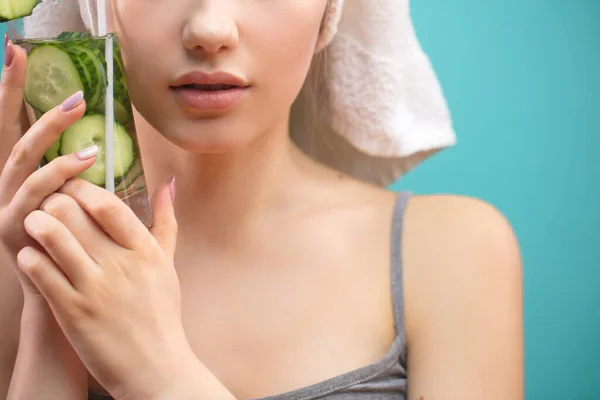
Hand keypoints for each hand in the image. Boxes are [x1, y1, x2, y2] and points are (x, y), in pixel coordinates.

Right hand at [0, 41, 93, 296]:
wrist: (64, 294)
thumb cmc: (79, 245)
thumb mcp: (81, 205)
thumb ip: (83, 176)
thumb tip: (101, 147)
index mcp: (24, 176)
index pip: (15, 126)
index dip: (12, 90)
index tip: (17, 53)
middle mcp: (8, 187)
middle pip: (13, 141)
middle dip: (33, 112)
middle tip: (71, 96)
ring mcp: (7, 208)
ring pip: (23, 170)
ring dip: (55, 155)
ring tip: (89, 150)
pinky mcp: (12, 232)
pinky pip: (33, 203)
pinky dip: (55, 185)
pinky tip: (80, 174)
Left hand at [15, 176, 202, 398]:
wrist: (155, 366)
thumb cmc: (161, 312)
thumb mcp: (167, 263)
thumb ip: (166, 220)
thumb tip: (169, 183)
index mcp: (145, 250)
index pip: (107, 205)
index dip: (81, 189)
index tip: (71, 186)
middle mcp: (121, 265)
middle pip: (72, 213)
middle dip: (53, 201)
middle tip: (48, 203)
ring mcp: (95, 288)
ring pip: (52, 237)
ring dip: (36, 223)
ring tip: (35, 223)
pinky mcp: (72, 311)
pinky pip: (40, 271)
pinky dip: (30, 257)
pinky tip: (33, 256)